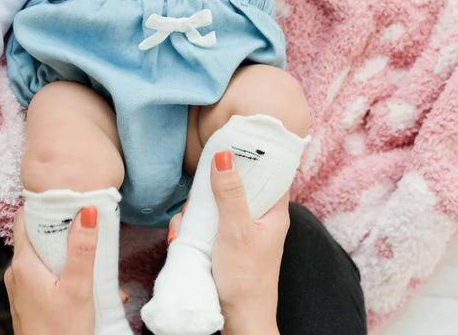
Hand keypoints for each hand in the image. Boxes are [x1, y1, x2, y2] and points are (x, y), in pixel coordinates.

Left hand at [4, 205, 98, 334]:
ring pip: (42, 257)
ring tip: (90, 256)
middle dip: (61, 230)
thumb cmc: (61, 333)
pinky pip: (44, 275)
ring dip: (65, 254)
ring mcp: (20, 288)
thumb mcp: (78, 288)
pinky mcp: (28, 302)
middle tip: (85, 225)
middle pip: (36, 236)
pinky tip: (84, 282)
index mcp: (23, 263)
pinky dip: (62, 272)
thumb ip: (82, 250)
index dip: (44, 204)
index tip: (66, 198)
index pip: (25, 217)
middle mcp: (16, 273)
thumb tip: (87, 211)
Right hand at [167, 152, 288, 334]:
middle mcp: (260, 218)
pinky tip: (183, 235)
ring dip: (199, 209)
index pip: (271, 172)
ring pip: (219, 204)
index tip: (234, 140)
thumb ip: (230, 193)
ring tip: (188, 220)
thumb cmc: (245, 280)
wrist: (240, 323)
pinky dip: (195, 226)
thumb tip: (224, 155)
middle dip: (214, 186)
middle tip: (200, 193)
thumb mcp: (236, 230)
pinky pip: (209, 223)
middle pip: (239, 185)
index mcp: (274, 212)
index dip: (255, 155)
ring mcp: (243, 231)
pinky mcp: (227, 244)